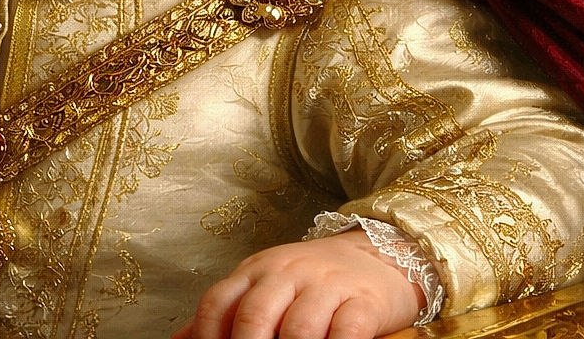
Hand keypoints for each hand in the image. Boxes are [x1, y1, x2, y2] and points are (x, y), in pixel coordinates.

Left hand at [170, 229, 424, 338]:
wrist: (376, 253)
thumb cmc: (311, 280)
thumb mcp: (264, 285)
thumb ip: (226, 313)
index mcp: (255, 271)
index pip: (217, 302)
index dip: (207, 336)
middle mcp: (286, 273)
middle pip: (254, 316)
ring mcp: (325, 286)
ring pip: (299, 329)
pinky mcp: (363, 302)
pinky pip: (347, 331)